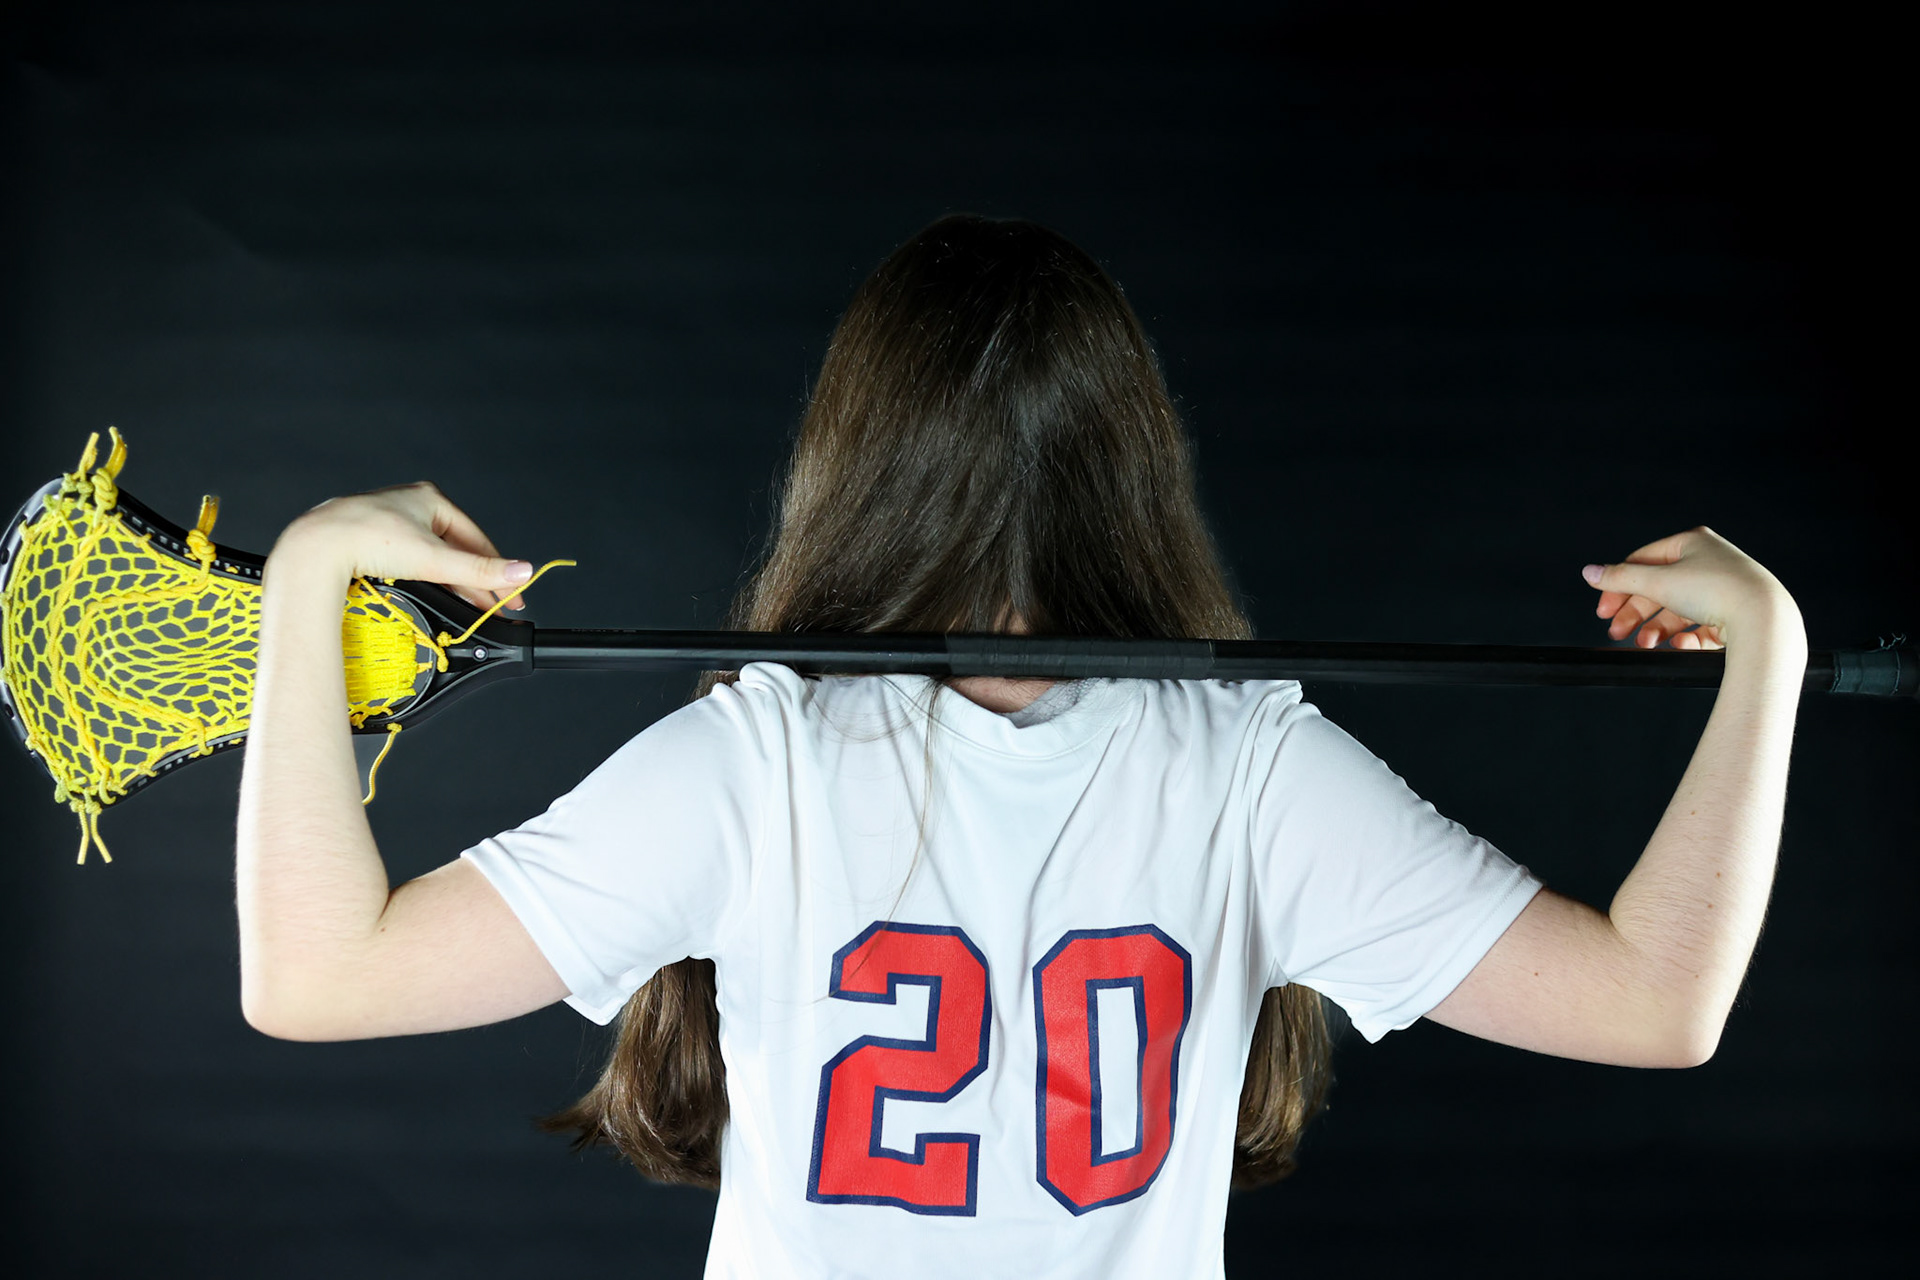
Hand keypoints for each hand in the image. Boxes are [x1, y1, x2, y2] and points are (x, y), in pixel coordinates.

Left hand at [276, 481, 532, 612]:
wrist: (315, 549)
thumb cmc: (366, 541)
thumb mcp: (433, 559)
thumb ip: (479, 570)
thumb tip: (522, 571)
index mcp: (431, 499)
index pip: (476, 540)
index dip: (496, 571)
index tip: (510, 596)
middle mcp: (410, 505)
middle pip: (454, 550)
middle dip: (474, 581)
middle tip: (491, 608)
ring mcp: (388, 521)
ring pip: (430, 556)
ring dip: (448, 582)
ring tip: (464, 606)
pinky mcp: (368, 540)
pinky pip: (407, 561)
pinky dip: (422, 578)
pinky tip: (427, 592)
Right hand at [1584, 526, 1798, 650]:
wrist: (1764, 620)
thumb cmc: (1719, 591)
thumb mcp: (1658, 582)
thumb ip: (1620, 578)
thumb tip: (1590, 572)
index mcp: (1692, 543)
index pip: (1643, 562)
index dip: (1618, 587)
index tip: (1604, 610)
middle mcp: (1709, 562)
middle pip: (1658, 590)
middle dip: (1636, 614)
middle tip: (1617, 633)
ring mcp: (1723, 589)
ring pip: (1678, 611)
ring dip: (1657, 629)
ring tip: (1646, 644)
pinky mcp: (1735, 615)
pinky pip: (1701, 626)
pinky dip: (1687, 637)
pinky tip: (1681, 644)